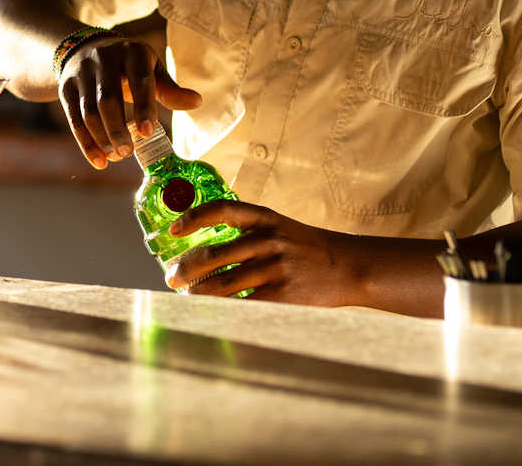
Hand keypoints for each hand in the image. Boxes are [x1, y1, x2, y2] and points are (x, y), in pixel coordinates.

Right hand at [57, 36, 200, 169]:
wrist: (84, 49)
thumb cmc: (128, 66)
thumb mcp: (150, 69)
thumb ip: (169, 89)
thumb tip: (197, 102)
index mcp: (132, 52)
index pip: (139, 80)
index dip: (144, 107)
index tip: (148, 133)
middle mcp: (103, 58)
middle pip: (107, 99)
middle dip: (117, 129)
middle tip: (128, 153)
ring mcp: (81, 72)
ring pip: (88, 111)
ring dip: (101, 138)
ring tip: (116, 156)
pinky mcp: (65, 87)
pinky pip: (73, 118)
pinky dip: (85, 143)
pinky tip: (99, 161)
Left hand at [162, 199, 367, 305]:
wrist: (349, 267)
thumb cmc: (305, 248)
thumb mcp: (278, 228)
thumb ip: (246, 233)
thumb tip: (200, 253)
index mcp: (264, 218)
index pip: (220, 210)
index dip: (193, 218)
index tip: (173, 230)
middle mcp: (268, 239)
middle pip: (213, 255)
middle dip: (185, 269)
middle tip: (171, 278)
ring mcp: (276, 267)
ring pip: (222, 284)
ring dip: (197, 293)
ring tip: (185, 296)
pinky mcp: (283, 294)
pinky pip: (243, 305)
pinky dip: (222, 310)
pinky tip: (211, 312)